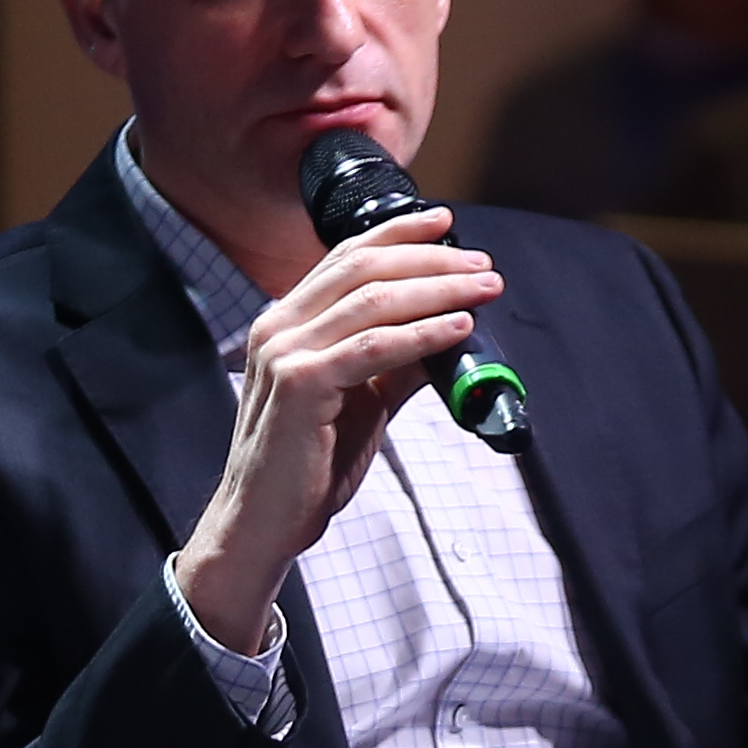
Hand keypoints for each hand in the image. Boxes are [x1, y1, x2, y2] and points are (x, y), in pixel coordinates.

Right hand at [170, 209, 504, 652]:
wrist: (265, 524)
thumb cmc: (307, 467)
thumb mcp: (361, 402)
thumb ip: (395, 365)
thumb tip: (448, 332)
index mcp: (286, 323)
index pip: (346, 258)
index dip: (398, 234)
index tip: (446, 223)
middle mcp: (279, 327)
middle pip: (364, 270)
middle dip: (430, 260)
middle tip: (482, 264)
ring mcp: (285, 353)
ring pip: (373, 302)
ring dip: (437, 290)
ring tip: (482, 289)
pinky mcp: (300, 385)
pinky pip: (374, 348)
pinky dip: (423, 334)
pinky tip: (459, 329)